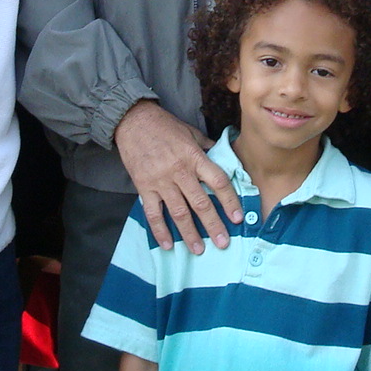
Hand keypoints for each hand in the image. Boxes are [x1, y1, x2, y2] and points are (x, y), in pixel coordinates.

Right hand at [114, 100, 239, 252]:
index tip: (237, 217)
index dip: (229, 201)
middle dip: (213, 224)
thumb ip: (207, 147)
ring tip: (199, 249)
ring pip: (178, 212)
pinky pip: (153, 213)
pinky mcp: (144, 187)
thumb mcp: (190, 131)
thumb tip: (223, 157)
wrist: (133, 120)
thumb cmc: (164, 125)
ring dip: (189, 233)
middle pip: (200, 202)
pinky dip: (160, 230)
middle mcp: (179, 171)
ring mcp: (160, 181)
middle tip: (222, 243)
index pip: (218, 181)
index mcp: (194, 157)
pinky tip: (168, 245)